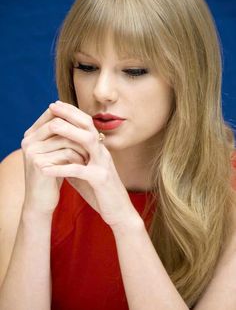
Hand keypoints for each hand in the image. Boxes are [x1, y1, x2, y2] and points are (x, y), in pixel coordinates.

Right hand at [21, 105, 88, 214]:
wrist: (41, 200)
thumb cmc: (52, 173)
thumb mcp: (55, 151)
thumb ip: (62, 134)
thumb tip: (81, 115)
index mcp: (31, 134)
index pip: (52, 113)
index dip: (71, 116)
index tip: (87, 126)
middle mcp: (28, 140)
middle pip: (58, 123)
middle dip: (77, 131)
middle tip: (91, 140)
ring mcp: (32, 152)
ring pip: (65, 138)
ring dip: (81, 146)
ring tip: (89, 155)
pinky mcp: (39, 165)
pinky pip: (66, 154)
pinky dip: (78, 158)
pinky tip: (84, 165)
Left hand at [41, 101, 139, 229]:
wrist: (119, 212)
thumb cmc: (100, 192)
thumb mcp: (85, 173)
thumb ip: (74, 161)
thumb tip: (56, 153)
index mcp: (99, 150)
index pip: (86, 124)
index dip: (71, 113)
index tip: (55, 105)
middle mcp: (103, 153)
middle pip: (88, 126)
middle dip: (70, 114)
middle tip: (53, 106)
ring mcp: (103, 164)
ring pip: (88, 141)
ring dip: (69, 132)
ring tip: (51, 127)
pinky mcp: (101, 179)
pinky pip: (79, 170)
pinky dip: (61, 169)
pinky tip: (44, 169)